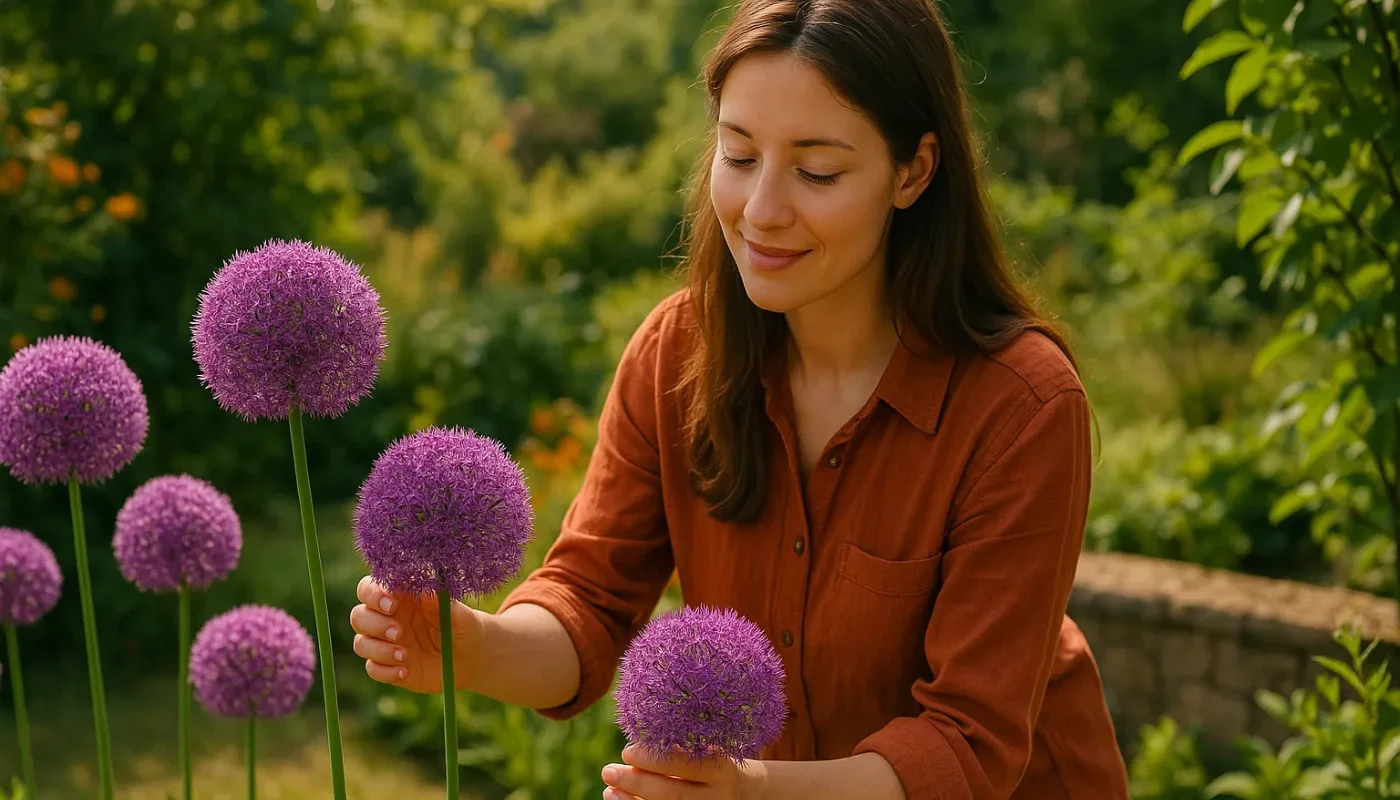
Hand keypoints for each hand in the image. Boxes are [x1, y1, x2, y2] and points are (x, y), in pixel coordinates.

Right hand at [348, 575, 484, 693]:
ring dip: (378, 649)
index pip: (370, 588)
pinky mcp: (388, 666)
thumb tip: (428, 591)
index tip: (392, 603)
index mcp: (399, 597)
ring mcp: (385, 643)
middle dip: (374, 624)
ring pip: (361, 643)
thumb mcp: (459, 614)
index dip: (374, 594)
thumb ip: (442, 602)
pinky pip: (372, 669)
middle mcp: (387, 618)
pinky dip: (385, 671)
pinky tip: (406, 672)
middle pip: (358, 616)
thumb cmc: (463, 626)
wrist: (470, 657)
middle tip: (400, 632)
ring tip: (405, 655)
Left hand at [601, 744, 763, 799]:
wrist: (747, 794)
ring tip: (609, 790)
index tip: (628, 750)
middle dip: (637, 783)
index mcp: (721, 769)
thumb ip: (680, 750)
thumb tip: (635, 750)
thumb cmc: (717, 764)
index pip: (685, 765)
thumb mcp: (708, 751)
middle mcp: (716, 797)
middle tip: (608, 770)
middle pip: (673, 795)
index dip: (655, 760)